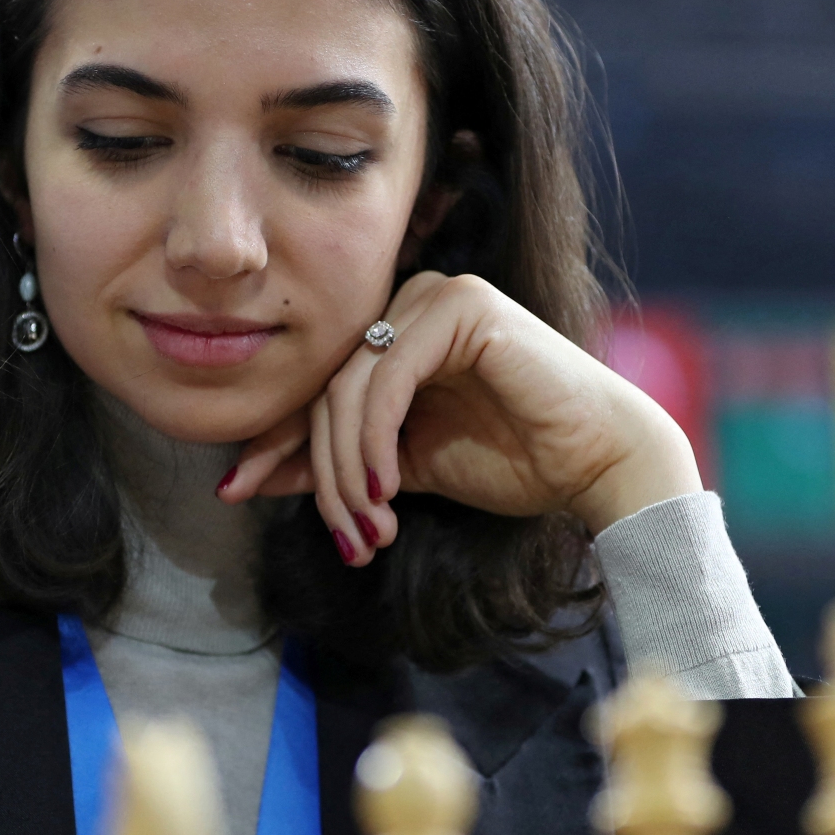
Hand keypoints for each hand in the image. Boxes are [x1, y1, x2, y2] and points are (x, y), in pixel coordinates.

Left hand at [221, 271, 701, 565]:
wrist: (597, 462)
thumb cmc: (513, 461)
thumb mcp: (398, 470)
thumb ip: (335, 464)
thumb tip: (246, 478)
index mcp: (392, 336)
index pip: (316, 387)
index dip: (274, 440)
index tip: (236, 491)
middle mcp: (408, 304)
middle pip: (326, 389)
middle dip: (320, 472)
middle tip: (345, 538)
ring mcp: (435, 296)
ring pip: (350, 386)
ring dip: (347, 468)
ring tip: (369, 527)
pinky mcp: (460, 304)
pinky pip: (388, 375)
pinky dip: (375, 437)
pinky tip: (386, 487)